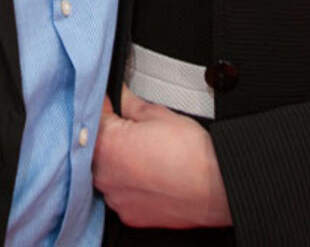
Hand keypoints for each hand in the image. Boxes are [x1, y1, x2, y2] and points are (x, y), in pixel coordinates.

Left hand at [92, 88, 231, 228]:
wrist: (216, 187)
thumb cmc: (191, 153)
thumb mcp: (158, 114)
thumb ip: (128, 102)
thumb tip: (118, 94)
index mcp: (106, 144)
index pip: (93, 116)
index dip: (107, 107)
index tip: (116, 105)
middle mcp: (104, 174)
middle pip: (98, 147)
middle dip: (113, 137)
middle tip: (139, 132)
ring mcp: (115, 198)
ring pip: (109, 172)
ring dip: (121, 163)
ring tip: (148, 157)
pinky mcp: (129, 214)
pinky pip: (122, 194)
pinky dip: (132, 185)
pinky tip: (152, 176)